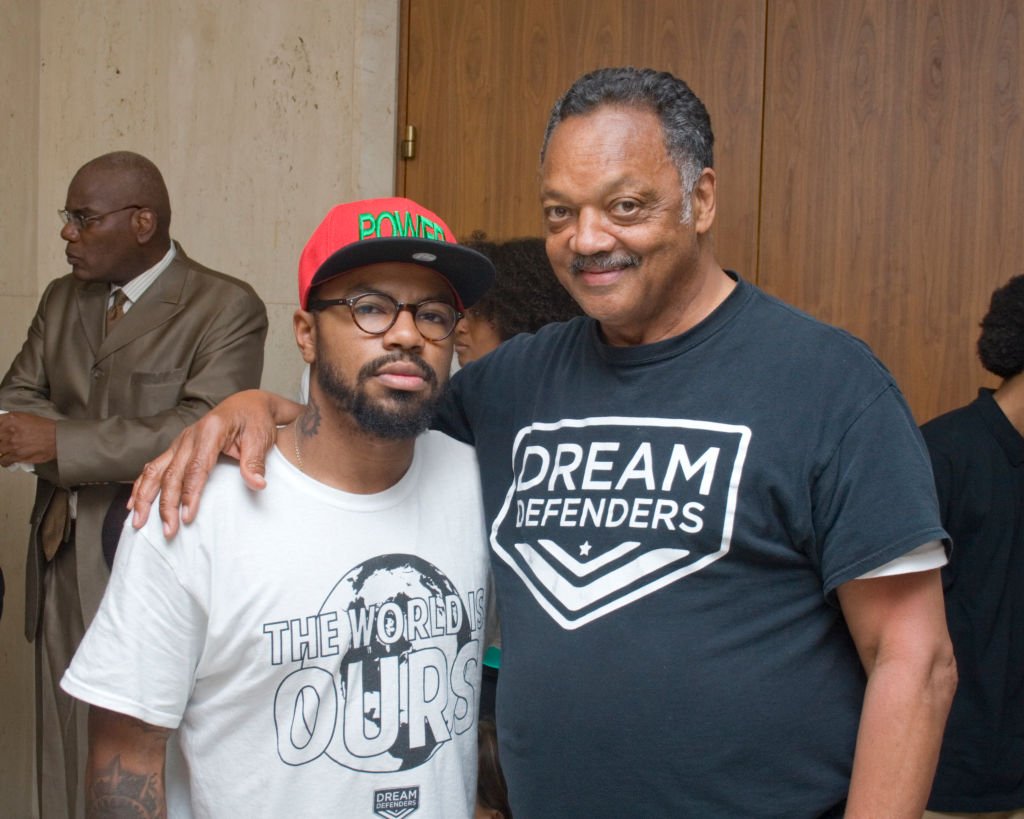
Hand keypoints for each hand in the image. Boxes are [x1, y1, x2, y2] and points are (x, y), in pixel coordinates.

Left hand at [0, 412, 56, 464]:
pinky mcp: (16, 455)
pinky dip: (5, 461)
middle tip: (4, 442)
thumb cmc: (46, 428)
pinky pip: (3, 460)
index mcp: (11, 418)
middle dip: (0, 441)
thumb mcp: (26, 417)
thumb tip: (2, 426)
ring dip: (2, 451)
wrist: (58, 438)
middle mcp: (9, 430)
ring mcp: (12, 443)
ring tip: (7, 450)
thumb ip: (10, 421)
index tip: (0, 434)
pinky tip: (9, 459)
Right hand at [129, 390, 300, 536]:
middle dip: (166, 504)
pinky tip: (134, 503)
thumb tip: (258, 484)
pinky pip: (153, 467)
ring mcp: (180, 442)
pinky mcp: (177, 448)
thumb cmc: (255, 420)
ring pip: (155, 470)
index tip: (188, 517)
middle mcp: (189, 436)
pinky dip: (142, 486)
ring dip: (145, 497)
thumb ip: (255, 462)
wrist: (247, 403)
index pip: (196, 468)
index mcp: (210, 431)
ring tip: (139, 522)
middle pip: (171, 474)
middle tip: (168, 530)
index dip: (190, 494)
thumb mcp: (261, 438)